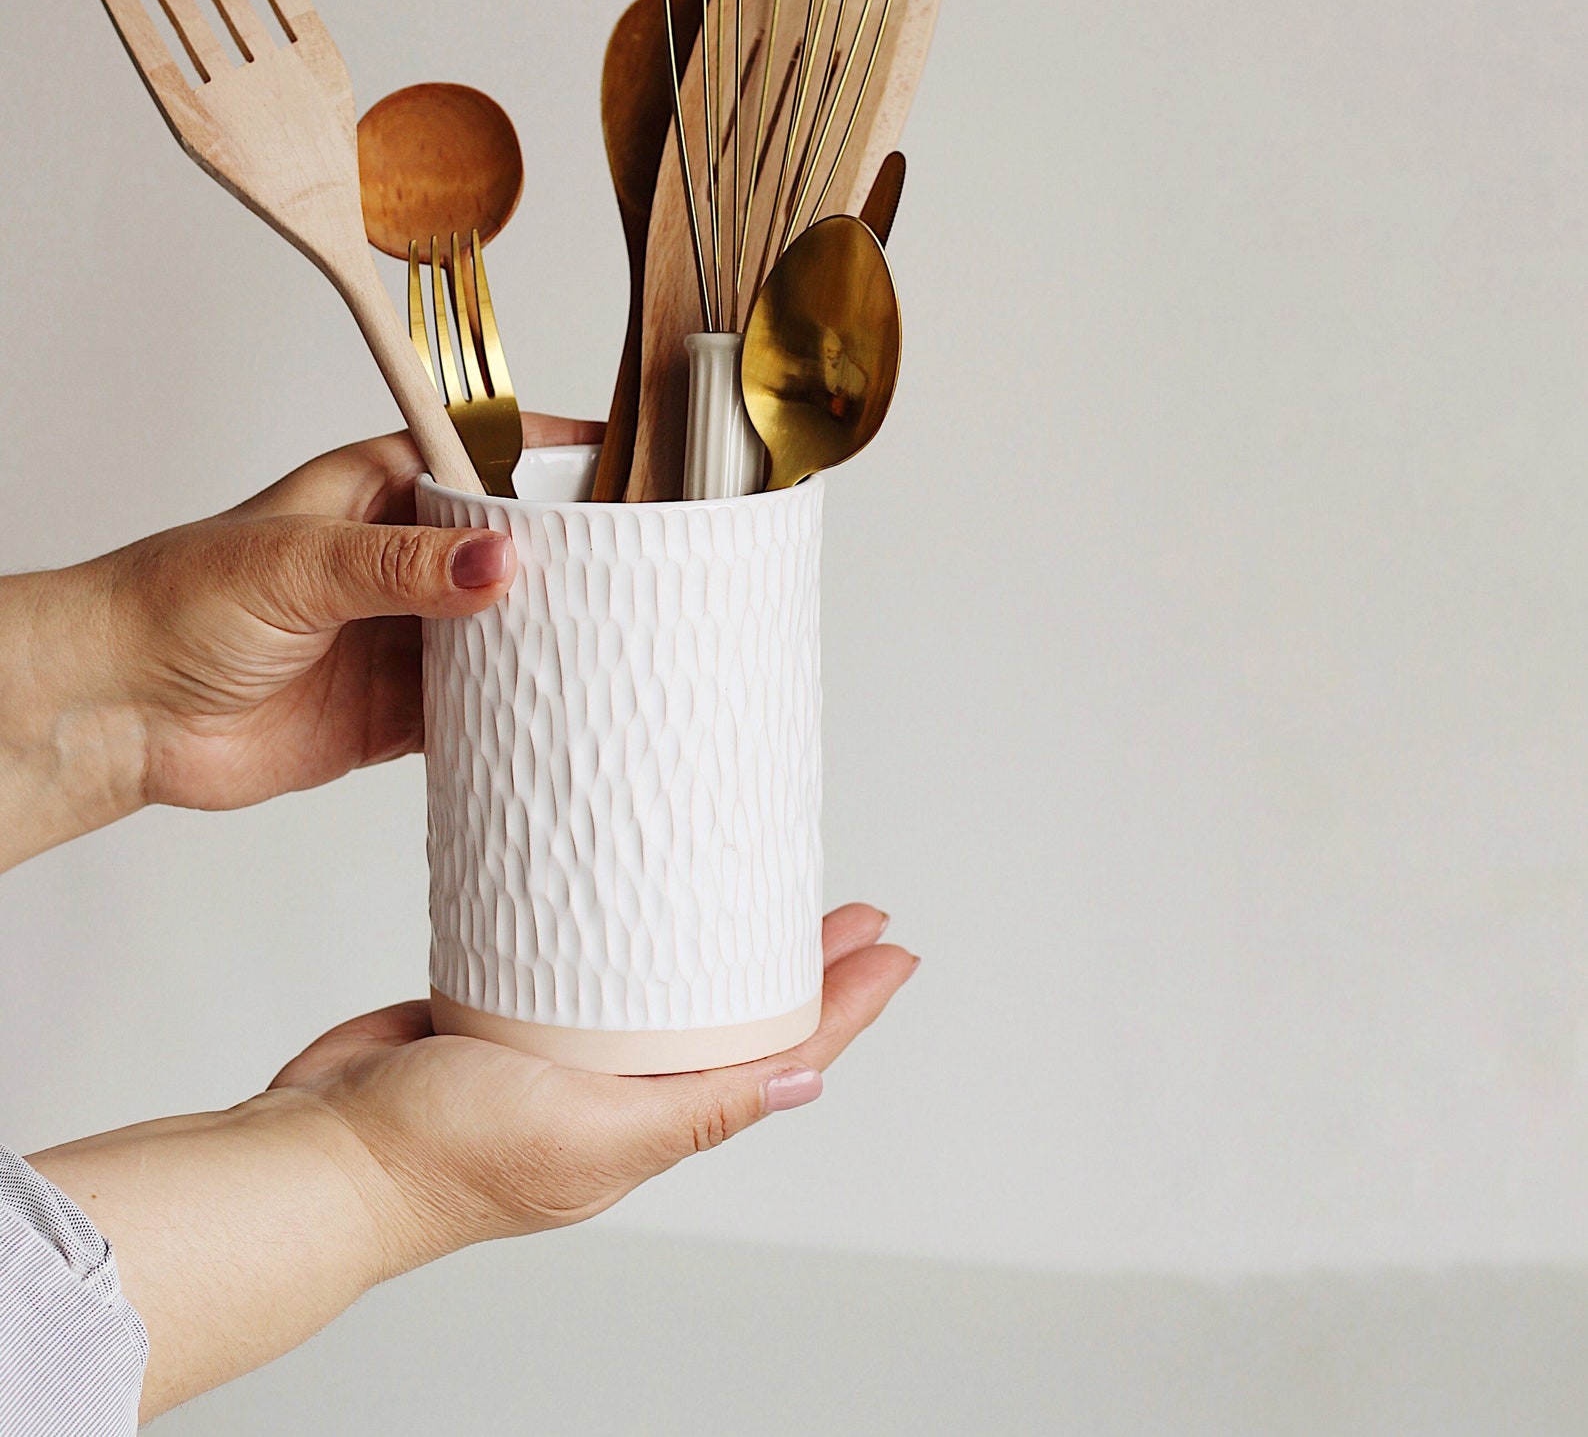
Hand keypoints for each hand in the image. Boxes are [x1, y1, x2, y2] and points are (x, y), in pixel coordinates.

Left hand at [0, 415, 598, 866]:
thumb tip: (500, 562)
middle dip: (568, 563)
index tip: (627, 470)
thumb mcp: (300, 563)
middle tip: (643, 572)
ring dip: (545, 644)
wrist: (118, 710)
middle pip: (511, 553)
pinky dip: (512, 714)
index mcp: (382, 489)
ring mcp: (402, 635)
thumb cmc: (178, 600)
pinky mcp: (394, 711)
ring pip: (501, 633)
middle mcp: (402, 559)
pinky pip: (474, 709)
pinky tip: (553, 714)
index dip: (556, 460)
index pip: (489, 458)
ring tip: (617, 645)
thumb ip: (403, 566)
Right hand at [37, 905, 918, 1418]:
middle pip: (737, 1012)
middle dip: (802, 961)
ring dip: (723, 941)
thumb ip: (697, 1108)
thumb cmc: (440, 1158)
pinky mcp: (510, 1010)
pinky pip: (591, 967)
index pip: (780, 1053)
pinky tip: (642, 895)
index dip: (845, 1003)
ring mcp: (566, 1050)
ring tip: (765, 890)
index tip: (894, 947)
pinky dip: (631, 933)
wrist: (321, 1150)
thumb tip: (810, 1083)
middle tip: (851, 905)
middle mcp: (620, 1088)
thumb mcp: (589, 1134)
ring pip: (668, 987)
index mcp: (652, 1120)